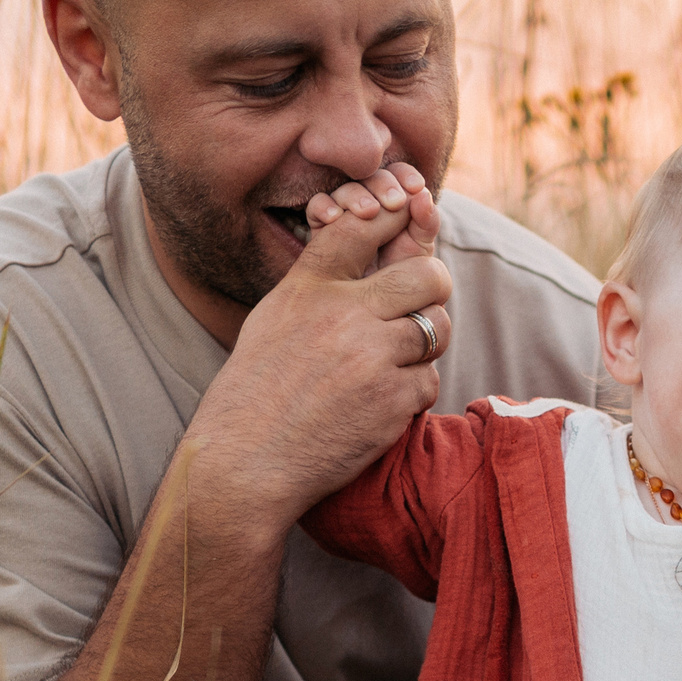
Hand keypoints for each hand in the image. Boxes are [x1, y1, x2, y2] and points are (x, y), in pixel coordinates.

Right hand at [179, 171, 454, 531]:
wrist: (245, 464)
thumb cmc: (256, 392)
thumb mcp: (274, 319)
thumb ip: (319, 283)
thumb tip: (368, 251)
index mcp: (308, 287)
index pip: (362, 227)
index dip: (395, 216)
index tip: (410, 217)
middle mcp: (342, 313)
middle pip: (428, 275)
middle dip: (434, 287)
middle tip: (421, 307)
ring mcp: (372, 356)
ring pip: (436, 329)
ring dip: (424, 344)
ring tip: (393, 362)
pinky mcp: (393, 400)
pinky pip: (429, 379)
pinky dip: (412, 392)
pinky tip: (380, 403)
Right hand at [305, 161, 439, 271]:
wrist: (373, 313)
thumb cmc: (402, 283)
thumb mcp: (420, 254)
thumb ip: (426, 224)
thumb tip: (423, 195)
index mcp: (397, 204)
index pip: (399, 176)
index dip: (405, 176)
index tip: (415, 187)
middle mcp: (371, 205)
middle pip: (371, 178)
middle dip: (383, 185)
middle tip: (395, 202)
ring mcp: (345, 216)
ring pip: (345, 191)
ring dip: (356, 195)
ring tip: (368, 213)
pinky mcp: (322, 230)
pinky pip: (318, 208)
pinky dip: (325, 207)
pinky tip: (333, 219)